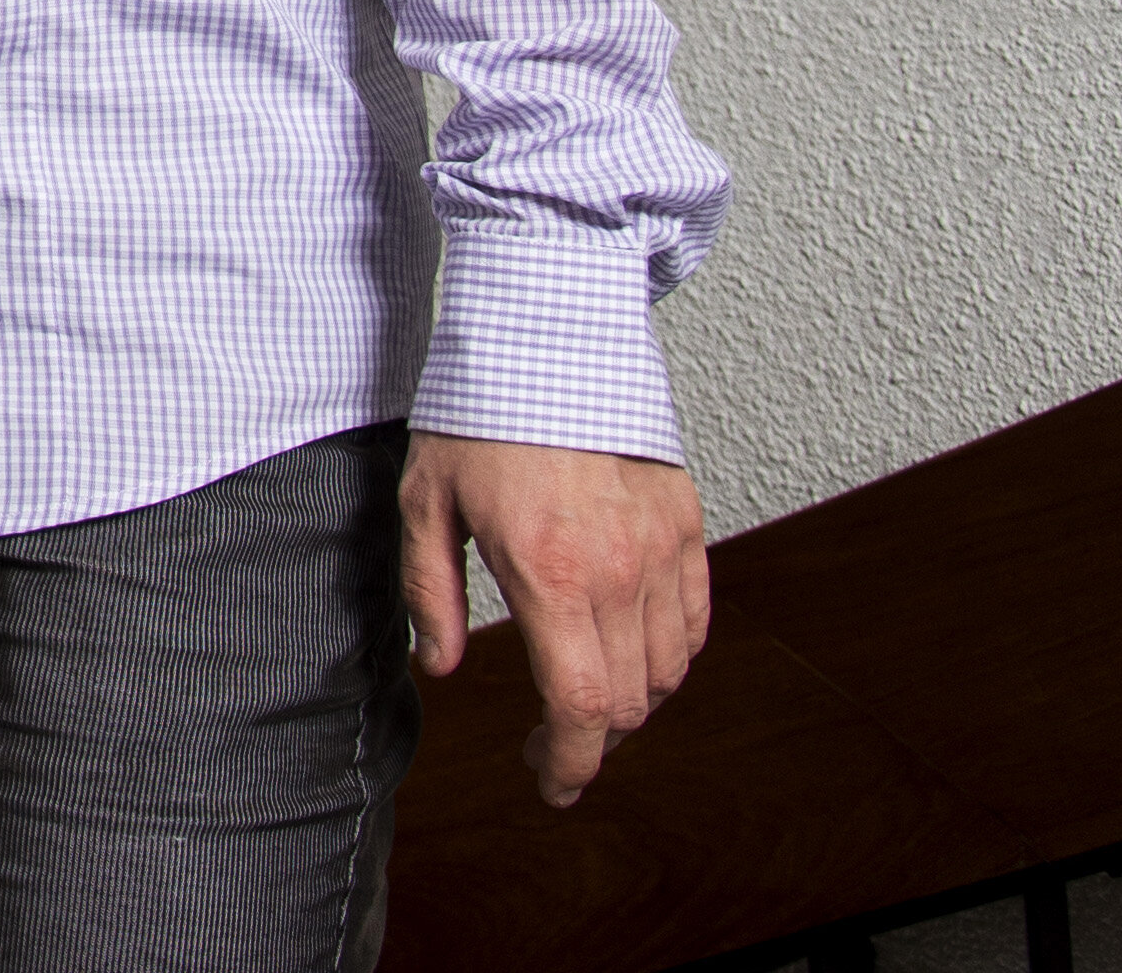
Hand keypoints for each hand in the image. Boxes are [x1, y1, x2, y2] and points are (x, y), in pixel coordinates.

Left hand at [402, 433, 708, 807]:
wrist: (549, 337)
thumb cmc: (479, 411)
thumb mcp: (426, 501)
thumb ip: (433, 591)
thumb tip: (441, 665)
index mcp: (551, 573)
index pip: (582, 706)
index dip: (571, 763)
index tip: (554, 785)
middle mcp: (619, 571)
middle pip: (629, 701)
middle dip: (591, 742)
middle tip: (553, 745)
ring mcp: (662, 549)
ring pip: (668, 671)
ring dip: (632, 704)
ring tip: (588, 703)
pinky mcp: (686, 524)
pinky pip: (695, 621)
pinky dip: (672, 657)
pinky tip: (635, 659)